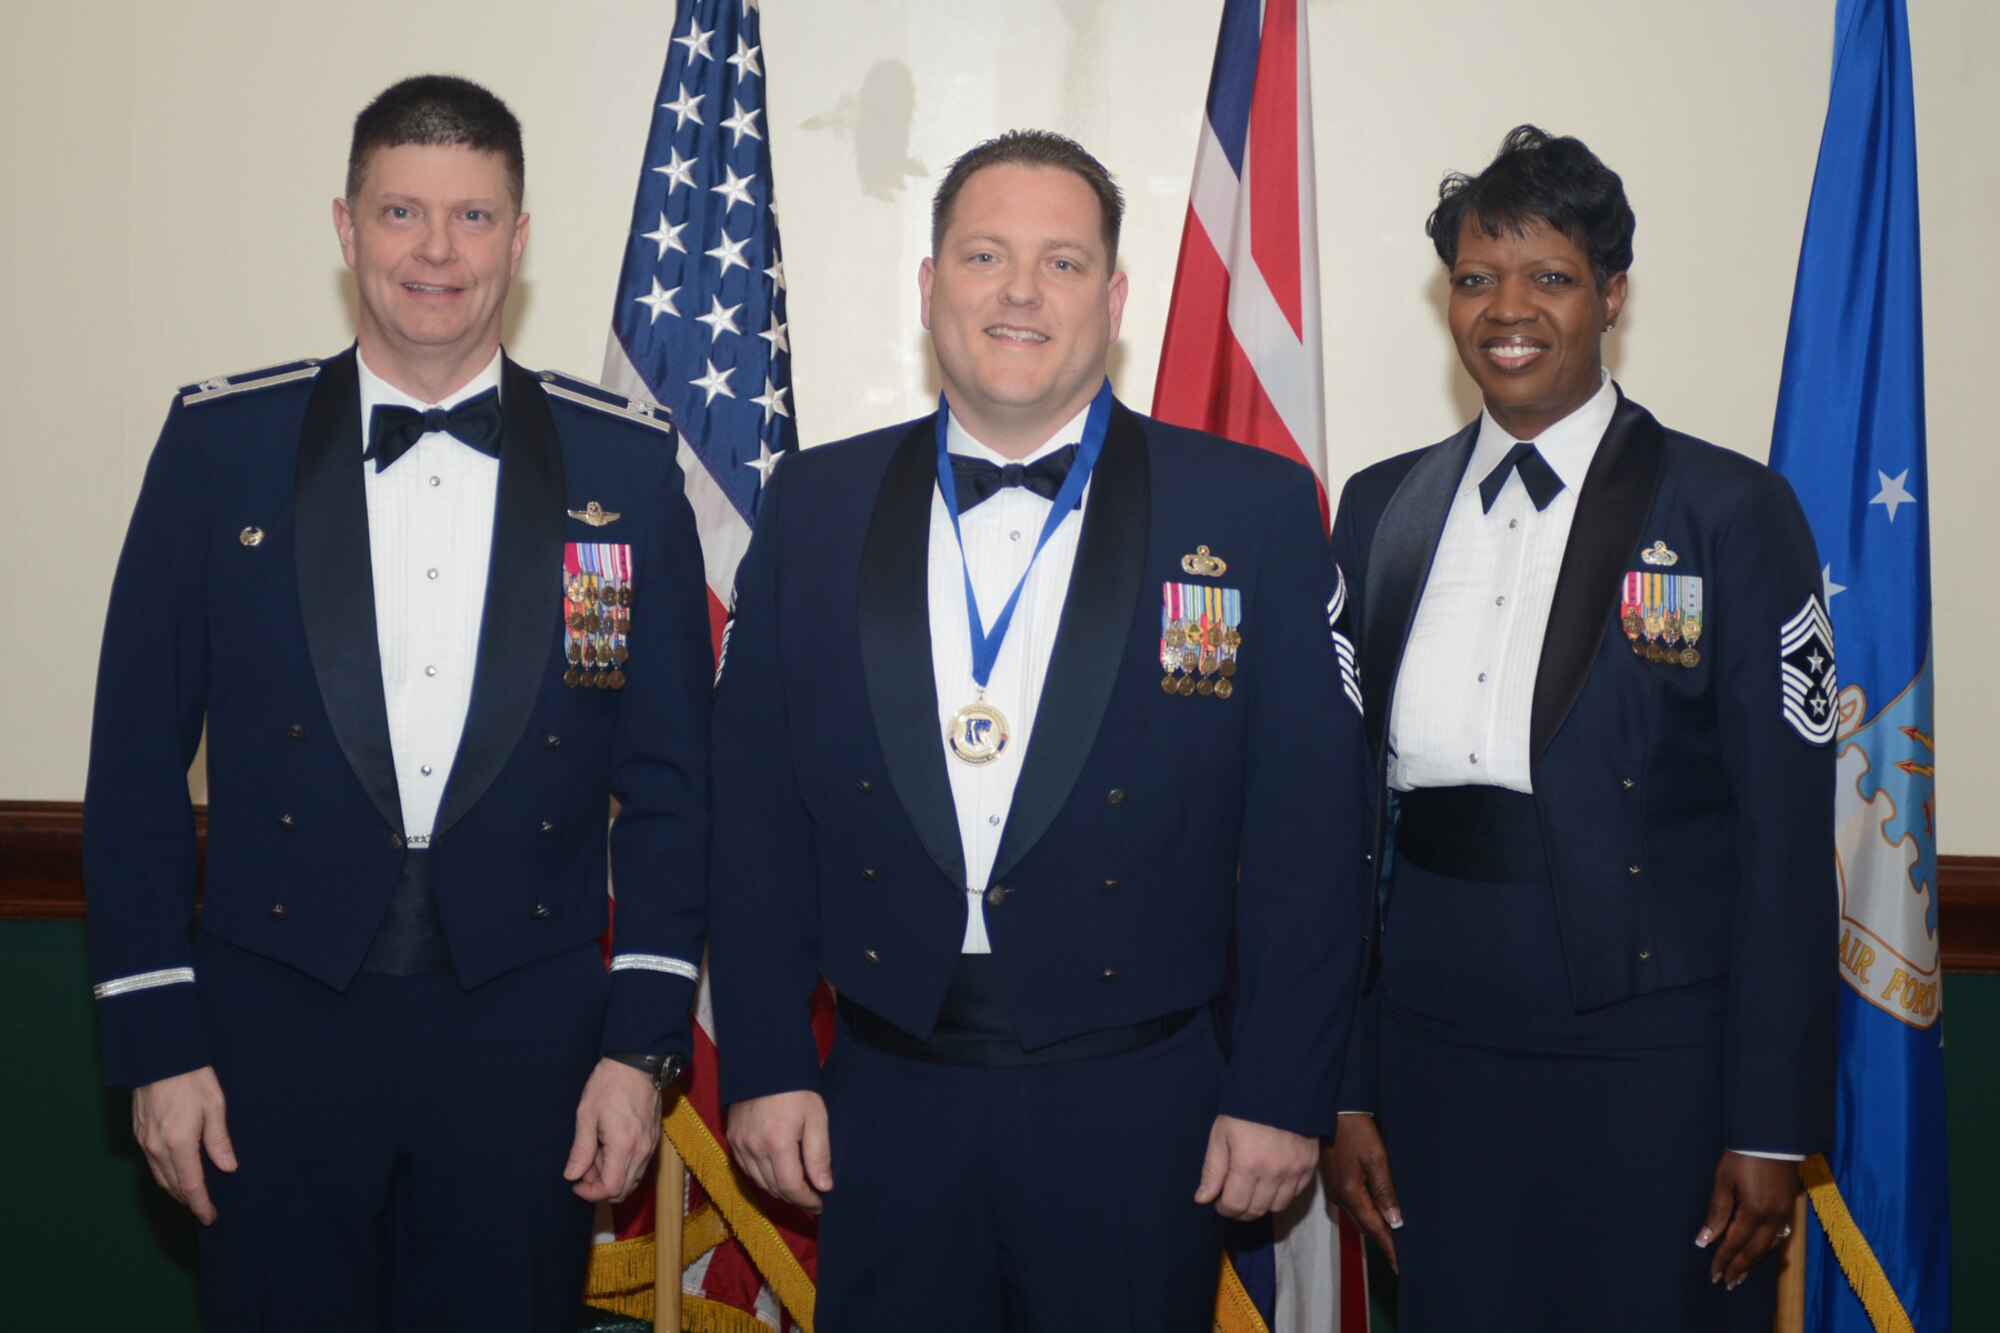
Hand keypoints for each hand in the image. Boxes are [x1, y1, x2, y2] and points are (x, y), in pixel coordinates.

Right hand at [131, 1066, 236, 1224]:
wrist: (159, 1056)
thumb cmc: (192, 1077)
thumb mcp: (215, 1106)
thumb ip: (219, 1140)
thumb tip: (228, 1167)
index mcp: (179, 1142)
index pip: (191, 1185)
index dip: (201, 1205)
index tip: (210, 1217)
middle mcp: (157, 1147)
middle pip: (173, 1185)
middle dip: (189, 1201)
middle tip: (205, 1210)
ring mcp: (144, 1141)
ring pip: (160, 1177)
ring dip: (176, 1190)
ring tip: (193, 1197)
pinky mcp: (139, 1133)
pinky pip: (152, 1164)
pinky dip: (165, 1175)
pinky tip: (177, 1174)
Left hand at [564, 1058, 662, 1202]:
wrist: (638, 1062)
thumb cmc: (609, 1084)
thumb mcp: (586, 1114)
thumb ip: (581, 1149)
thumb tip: (572, 1175)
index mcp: (624, 1146)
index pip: (611, 1188)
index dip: (591, 1193)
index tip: (575, 1183)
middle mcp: (642, 1150)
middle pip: (624, 1190)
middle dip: (600, 1187)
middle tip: (583, 1168)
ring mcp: (651, 1145)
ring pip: (633, 1179)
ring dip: (612, 1177)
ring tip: (594, 1155)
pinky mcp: (654, 1138)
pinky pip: (639, 1165)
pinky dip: (623, 1166)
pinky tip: (608, 1148)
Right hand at [726, 1090, 831, 1212]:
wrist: (765, 1064)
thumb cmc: (795, 1088)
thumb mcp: (816, 1118)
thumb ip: (819, 1155)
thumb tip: (824, 1186)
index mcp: (777, 1144)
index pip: (790, 1187)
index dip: (806, 1200)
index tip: (820, 1204)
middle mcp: (754, 1148)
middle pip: (774, 1189)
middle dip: (795, 1199)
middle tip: (812, 1199)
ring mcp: (739, 1145)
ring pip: (759, 1183)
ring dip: (779, 1191)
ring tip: (798, 1190)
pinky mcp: (733, 1139)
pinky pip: (747, 1170)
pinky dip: (763, 1178)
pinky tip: (777, 1174)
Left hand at [1193, 1114, 1317, 1219]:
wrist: (1281, 1086)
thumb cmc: (1245, 1108)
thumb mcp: (1221, 1133)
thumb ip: (1213, 1169)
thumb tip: (1203, 1199)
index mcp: (1247, 1164)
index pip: (1235, 1205)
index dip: (1224, 1208)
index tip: (1219, 1203)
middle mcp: (1274, 1172)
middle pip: (1256, 1210)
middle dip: (1241, 1211)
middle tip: (1233, 1200)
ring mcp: (1295, 1170)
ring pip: (1278, 1206)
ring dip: (1262, 1205)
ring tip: (1252, 1192)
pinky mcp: (1310, 1165)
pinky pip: (1296, 1193)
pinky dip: (1283, 1194)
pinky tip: (1272, 1183)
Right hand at [1324, 1113, 1401, 1268]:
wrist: (1334, 1111)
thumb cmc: (1357, 1132)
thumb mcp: (1376, 1158)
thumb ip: (1385, 1190)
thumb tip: (1395, 1221)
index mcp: (1350, 1193)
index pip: (1374, 1227)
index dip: (1388, 1246)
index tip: (1400, 1264)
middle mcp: (1339, 1197)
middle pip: (1364, 1226)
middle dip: (1382, 1242)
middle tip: (1399, 1257)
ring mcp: (1334, 1191)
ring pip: (1358, 1218)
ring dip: (1374, 1230)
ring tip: (1392, 1242)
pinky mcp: (1334, 1183)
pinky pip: (1353, 1207)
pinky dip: (1367, 1216)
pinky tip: (1377, 1217)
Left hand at [1695, 1152, 1801, 1289]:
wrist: (1773, 1137)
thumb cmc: (1743, 1155)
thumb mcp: (1724, 1181)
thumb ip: (1717, 1213)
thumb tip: (1705, 1240)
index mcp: (1755, 1211)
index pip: (1736, 1243)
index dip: (1723, 1260)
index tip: (1713, 1274)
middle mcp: (1774, 1217)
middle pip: (1755, 1251)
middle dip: (1740, 1268)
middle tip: (1727, 1283)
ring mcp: (1785, 1213)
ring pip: (1769, 1246)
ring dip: (1753, 1261)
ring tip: (1740, 1274)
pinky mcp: (1789, 1207)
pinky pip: (1778, 1236)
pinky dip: (1766, 1249)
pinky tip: (1758, 1253)